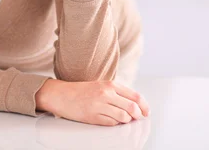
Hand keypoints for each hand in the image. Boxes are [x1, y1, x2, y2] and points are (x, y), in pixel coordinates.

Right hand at [35, 79, 150, 126]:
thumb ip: (118, 93)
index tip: (146, 112)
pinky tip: (110, 120)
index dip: (144, 106)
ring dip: (126, 121)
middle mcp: (106, 94)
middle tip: (137, 118)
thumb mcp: (101, 86)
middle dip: (138, 116)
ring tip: (121, 119)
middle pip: (132, 108)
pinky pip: (112, 123)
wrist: (62, 95)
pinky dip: (114, 124)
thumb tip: (136, 105)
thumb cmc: (82, 91)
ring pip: (123, 118)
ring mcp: (99, 105)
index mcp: (110, 84)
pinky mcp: (93, 116)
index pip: (135, 96)